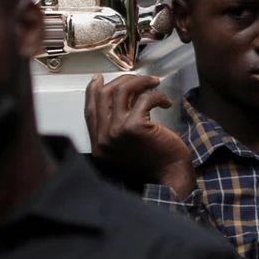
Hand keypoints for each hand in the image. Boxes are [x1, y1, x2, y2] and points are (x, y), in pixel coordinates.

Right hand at [84, 74, 192, 192]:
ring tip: (154, 84)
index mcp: (99, 144)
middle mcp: (103, 138)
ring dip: (141, 82)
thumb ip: (114, 129)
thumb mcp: (124, 148)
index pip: (89, 110)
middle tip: (142, 80)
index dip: (93, 90)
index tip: (100, 78)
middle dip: (124, 81)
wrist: (169, 179)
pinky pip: (145, 98)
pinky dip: (158, 96)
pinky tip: (166, 102)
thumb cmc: (153, 164)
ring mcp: (116, 131)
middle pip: (104, 95)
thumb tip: (118, 96)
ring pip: (121, 91)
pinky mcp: (134, 127)